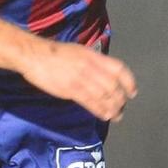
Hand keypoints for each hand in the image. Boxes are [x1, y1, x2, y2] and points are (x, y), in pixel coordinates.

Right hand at [19, 39, 137, 120]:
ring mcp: (82, 78)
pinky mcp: (71, 89)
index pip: (119, 69)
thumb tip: (104, 73)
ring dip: (113, 108)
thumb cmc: (55, 53)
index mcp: (94, 56)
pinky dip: (100, 110)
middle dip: (120, 99)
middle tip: (122, 107)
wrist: (36, 56)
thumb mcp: (79, 51)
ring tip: (117, 115)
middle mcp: (91, 67)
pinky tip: (104, 116)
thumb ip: (93, 61)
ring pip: (104, 96)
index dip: (129, 82)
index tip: (132, 92)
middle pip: (113, 86)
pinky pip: (91, 102)